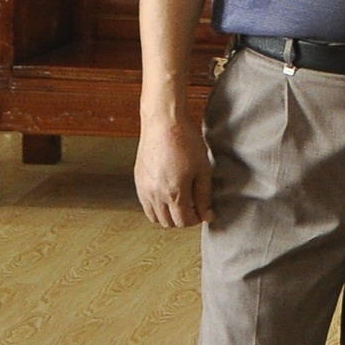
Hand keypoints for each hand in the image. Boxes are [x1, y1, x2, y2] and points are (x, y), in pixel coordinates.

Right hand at [135, 115, 212, 229]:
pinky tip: (167, 195)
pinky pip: (145, 205)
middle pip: (169, 223)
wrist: (163, 122)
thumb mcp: (202, 170)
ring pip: (155, 217)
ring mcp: (144, 188)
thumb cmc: (186, 142)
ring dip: (169, 215)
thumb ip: (204, 196)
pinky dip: (156, 207)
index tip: (204, 211)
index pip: (184, 221)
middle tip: (193, 207)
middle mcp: (155, 194)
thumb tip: (207, 216)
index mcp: (174, 193)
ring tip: (181, 202)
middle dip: (183, 219)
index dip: (197, 219)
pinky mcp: (138, 180)